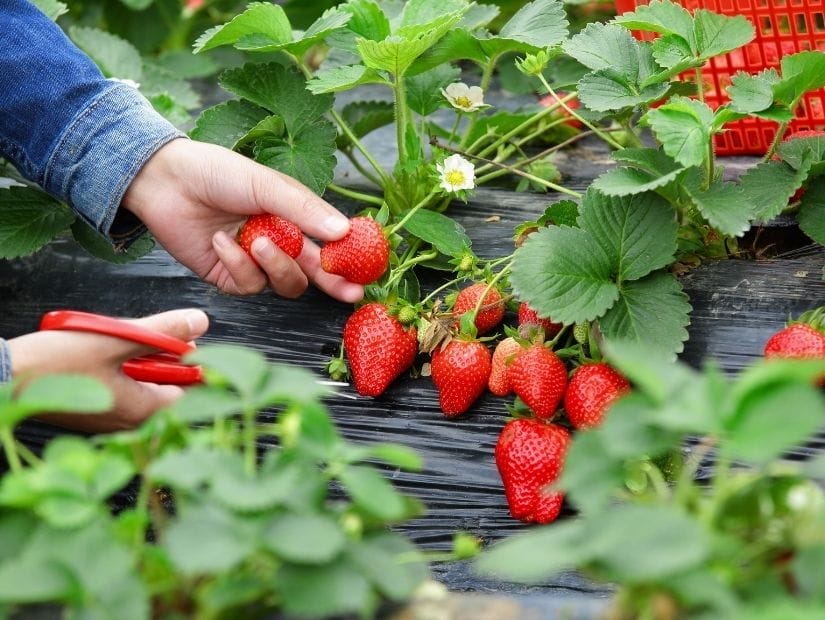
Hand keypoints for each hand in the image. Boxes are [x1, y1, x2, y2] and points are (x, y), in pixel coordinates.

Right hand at [7, 309, 208, 431]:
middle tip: (142, 335)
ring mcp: (111, 419)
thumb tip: (199, 321)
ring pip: (144, 383)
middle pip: (168, 385)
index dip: (192, 361)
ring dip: (138, 359)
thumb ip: (162, 332)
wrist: (4, 377)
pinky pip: (122, 386)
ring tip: (115, 341)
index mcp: (143, 411)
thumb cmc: (54, 364)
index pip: (192, 388)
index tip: (182, 340)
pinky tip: (102, 352)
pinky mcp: (96, 410)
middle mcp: (130, 422)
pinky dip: (120, 367)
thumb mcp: (116, 339)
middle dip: (162, 357)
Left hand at [122, 138, 363, 301]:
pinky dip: (236, 264)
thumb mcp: (266, 184)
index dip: (348, 259)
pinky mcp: (228, 276)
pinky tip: (221, 241)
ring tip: (254, 241)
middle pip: (313, 273)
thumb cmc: (216, 172)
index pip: (328, 244)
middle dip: (332, 283)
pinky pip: (247, 285)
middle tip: (347, 291)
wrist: (164, 180)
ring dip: (273, 265)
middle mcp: (278, 242)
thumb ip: (304, 209)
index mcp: (293, 217)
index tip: (366, 270)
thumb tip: (342, 231)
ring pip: (283, 283)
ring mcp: (254, 261)